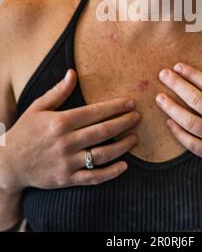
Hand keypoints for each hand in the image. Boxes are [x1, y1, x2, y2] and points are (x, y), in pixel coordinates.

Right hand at [2, 70, 139, 192]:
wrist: (8, 164)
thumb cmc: (25, 132)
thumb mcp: (37, 107)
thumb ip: (58, 91)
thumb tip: (73, 73)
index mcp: (59, 122)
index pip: (94, 112)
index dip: (115, 107)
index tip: (130, 103)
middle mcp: (65, 142)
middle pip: (102, 131)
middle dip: (124, 123)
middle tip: (137, 117)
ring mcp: (66, 162)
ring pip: (102, 154)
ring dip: (122, 146)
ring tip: (135, 138)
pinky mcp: (66, 179)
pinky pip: (93, 177)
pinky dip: (111, 173)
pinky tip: (124, 165)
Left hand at [155, 57, 201, 190]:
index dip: (192, 74)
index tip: (178, 66)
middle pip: (196, 100)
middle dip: (177, 85)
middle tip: (162, 74)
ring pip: (190, 122)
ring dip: (172, 108)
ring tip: (159, 97)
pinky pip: (193, 145)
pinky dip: (179, 134)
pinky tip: (169, 123)